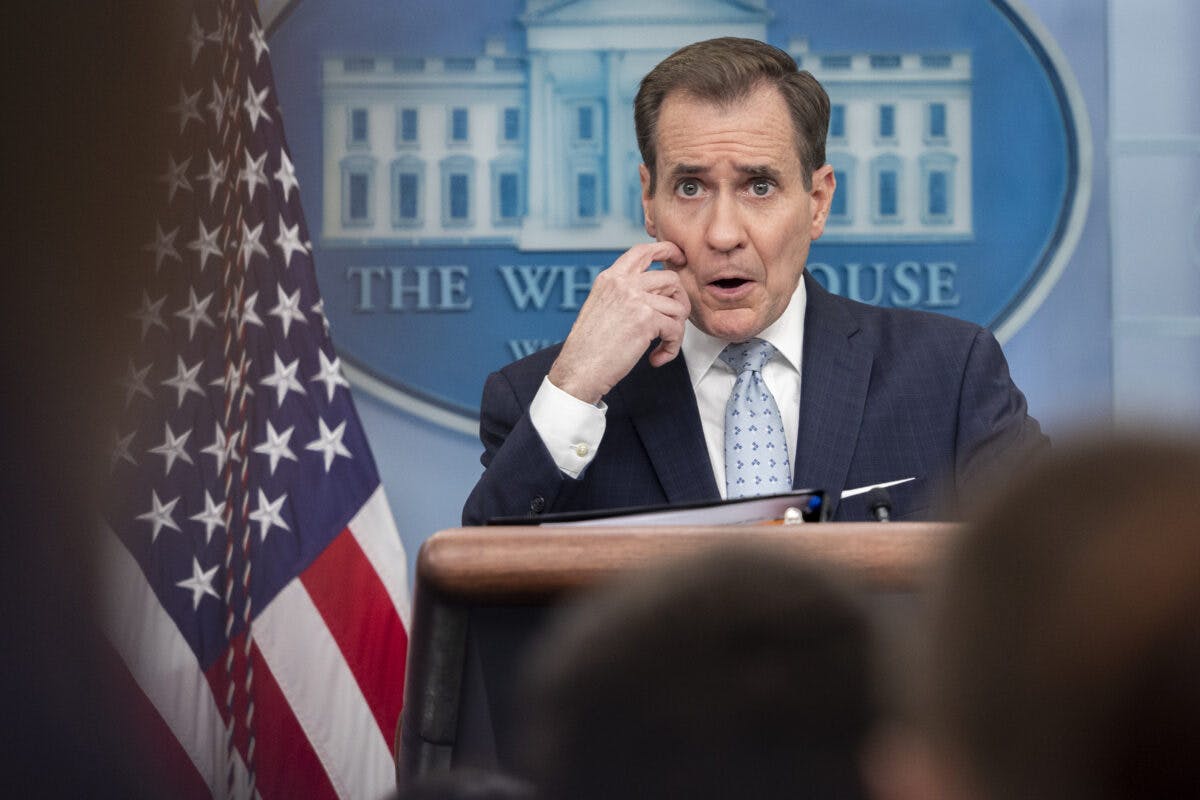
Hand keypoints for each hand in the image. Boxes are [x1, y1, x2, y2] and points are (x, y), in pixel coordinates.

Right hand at [548, 241, 688, 403]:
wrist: (579, 369)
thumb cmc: (588, 347)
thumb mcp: (601, 307)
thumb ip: (624, 294)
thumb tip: (655, 294)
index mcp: (610, 278)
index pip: (643, 251)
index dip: (666, 250)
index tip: (679, 258)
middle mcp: (622, 284)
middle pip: (670, 279)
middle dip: (679, 301)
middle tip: (675, 320)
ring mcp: (635, 299)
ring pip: (677, 306)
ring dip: (675, 331)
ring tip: (662, 346)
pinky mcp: (646, 320)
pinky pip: (675, 329)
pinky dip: (672, 347)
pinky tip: (657, 357)